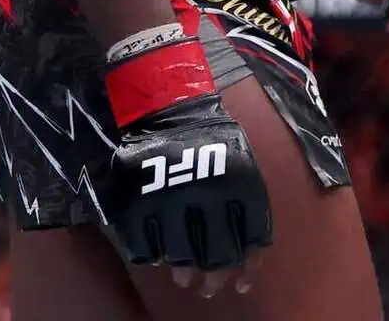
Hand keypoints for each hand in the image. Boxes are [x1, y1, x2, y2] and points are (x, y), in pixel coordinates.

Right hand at [104, 36, 271, 296]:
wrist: (169, 102)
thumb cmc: (212, 135)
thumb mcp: (243, 162)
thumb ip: (247, 203)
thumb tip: (249, 249)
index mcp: (240, 186)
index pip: (249, 241)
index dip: (246, 268)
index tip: (241, 284)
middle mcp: (208, 197)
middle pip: (215, 256)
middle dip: (215, 278)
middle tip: (209, 287)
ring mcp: (171, 202)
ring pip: (181, 257)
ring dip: (185, 272)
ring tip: (185, 277)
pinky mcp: (139, 204)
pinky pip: (146, 248)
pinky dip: (154, 258)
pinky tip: (160, 257)